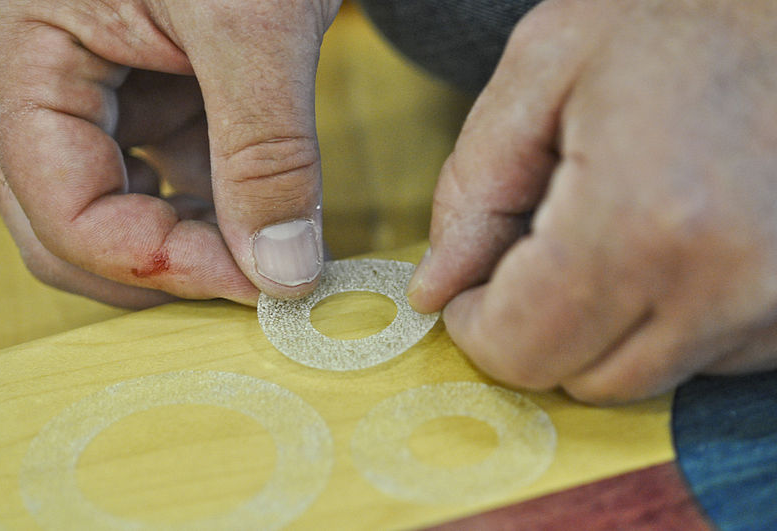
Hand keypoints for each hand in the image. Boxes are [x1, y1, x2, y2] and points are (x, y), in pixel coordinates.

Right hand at [0, 0, 340, 307]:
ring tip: (271, 247)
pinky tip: (268, 206)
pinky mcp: (155, 87)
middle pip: (73, 227)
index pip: (61, 213)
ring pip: (126, 206)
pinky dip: (217, 201)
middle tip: (255, 282)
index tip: (255, 284)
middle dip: (161, 269)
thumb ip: (265, 151)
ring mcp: (103, 89)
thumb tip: (282, 271)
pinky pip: (172, 169)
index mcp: (29, 57)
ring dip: (193, 242)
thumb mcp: (253, 19)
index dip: (155, 265)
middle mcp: (51, 83)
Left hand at [407, 0, 776, 402]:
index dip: (475, 322)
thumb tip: (436, 290)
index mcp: (642, 216)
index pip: (519, 347)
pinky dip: (659, 319)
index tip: (476, 278)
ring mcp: (773, 307)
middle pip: (574, 377)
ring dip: (597, 325)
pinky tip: (669, 245)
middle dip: (533, 324)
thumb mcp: (542, 68)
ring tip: (614, 231)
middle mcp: (722, 283)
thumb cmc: (671, 19)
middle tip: (542, 243)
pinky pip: (694, 361)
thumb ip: (472, 188)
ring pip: (633, 380)